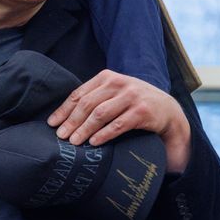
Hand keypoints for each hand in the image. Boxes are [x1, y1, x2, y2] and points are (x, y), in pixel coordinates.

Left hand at [47, 70, 191, 173]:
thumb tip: (64, 117)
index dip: (64, 110)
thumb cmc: (134, 103)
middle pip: (88, 104)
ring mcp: (132, 97)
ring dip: (84, 129)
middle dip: (72, 122)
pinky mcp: (142, 111)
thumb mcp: (115, 94)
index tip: (52, 124)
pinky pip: (118, 124)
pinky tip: (94, 142)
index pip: (80, 94)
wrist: (167, 110)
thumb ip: (95, 98)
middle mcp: (119, 84)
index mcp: (108, 78)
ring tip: (74, 142)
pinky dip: (104, 134)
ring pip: (100, 114)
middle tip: (61, 137)